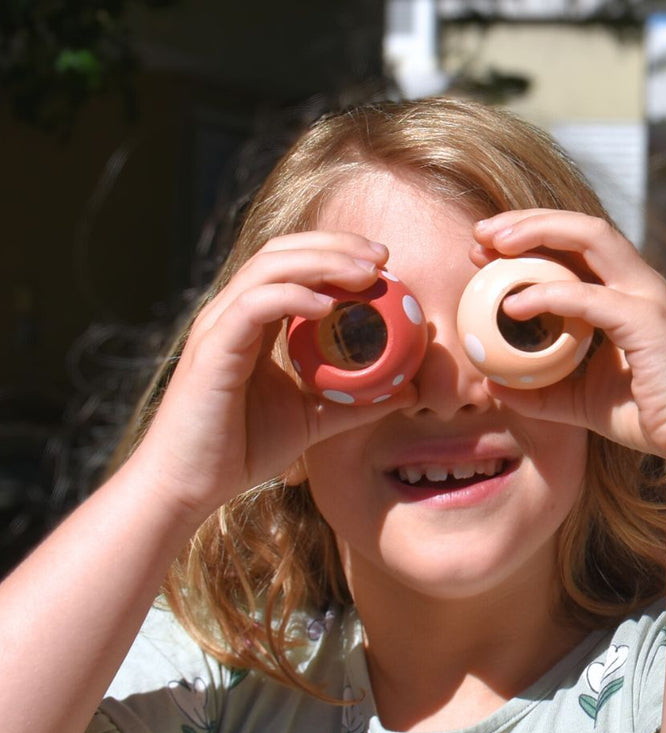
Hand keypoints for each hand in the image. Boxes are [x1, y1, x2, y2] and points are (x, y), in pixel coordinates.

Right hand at [135, 232, 416, 519]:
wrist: (189, 487)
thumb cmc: (243, 450)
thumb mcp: (315, 419)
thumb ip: (358, 401)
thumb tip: (409, 390)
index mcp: (252, 320)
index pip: (292, 263)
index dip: (337, 252)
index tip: (385, 262)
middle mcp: (231, 313)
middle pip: (282, 251)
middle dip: (336, 245)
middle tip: (383, 257)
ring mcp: (218, 326)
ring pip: (269, 268)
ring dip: (322, 262)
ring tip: (367, 273)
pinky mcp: (211, 349)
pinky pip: (254, 306)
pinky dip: (293, 297)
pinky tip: (329, 306)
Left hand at [472, 210, 665, 460]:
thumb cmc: (650, 416)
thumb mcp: (580, 400)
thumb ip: (539, 388)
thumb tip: (493, 383)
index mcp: (628, 293)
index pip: (578, 245)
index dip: (531, 236)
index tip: (484, 249)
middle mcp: (640, 283)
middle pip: (582, 227)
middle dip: (528, 220)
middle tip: (480, 233)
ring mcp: (646, 296)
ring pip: (591, 237)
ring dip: (538, 231)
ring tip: (493, 243)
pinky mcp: (647, 319)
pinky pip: (589, 296)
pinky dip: (547, 293)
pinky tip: (513, 304)